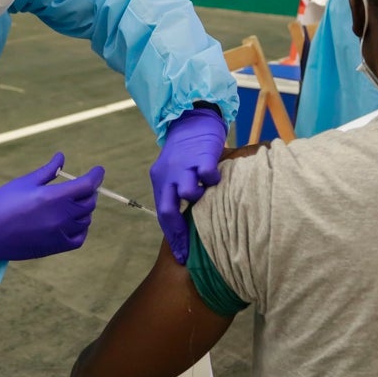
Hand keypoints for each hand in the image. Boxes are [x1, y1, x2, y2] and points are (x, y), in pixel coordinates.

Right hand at [0, 153, 102, 261]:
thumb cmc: (3, 202)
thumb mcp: (26, 181)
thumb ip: (48, 170)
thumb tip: (62, 157)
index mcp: (54, 196)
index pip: (87, 185)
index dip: (96, 176)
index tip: (98, 170)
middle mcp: (61, 216)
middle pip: (89, 202)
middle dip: (89, 191)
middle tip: (82, 186)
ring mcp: (60, 233)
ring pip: (85, 219)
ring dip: (84, 209)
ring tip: (73, 203)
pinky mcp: (55, 247)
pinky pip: (79, 238)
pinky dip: (80, 229)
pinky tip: (72, 222)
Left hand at [149, 108, 226, 263]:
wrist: (191, 120)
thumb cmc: (184, 152)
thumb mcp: (172, 173)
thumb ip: (175, 194)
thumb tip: (183, 225)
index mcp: (160, 181)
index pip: (163, 215)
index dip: (173, 237)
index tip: (181, 256)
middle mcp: (169, 175)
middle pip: (169, 210)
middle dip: (179, 233)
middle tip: (190, 249)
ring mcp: (186, 165)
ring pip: (187, 193)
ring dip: (197, 200)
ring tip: (208, 201)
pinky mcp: (203, 155)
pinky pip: (207, 175)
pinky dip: (212, 181)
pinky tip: (217, 182)